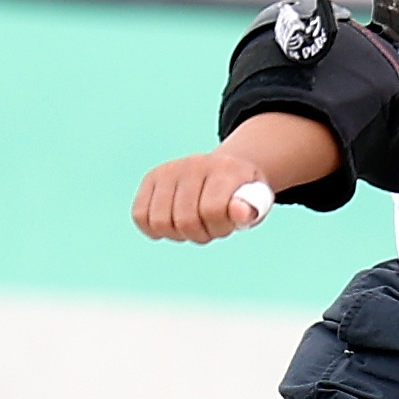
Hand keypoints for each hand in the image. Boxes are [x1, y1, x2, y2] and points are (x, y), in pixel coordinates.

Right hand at [133, 145, 279, 242]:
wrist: (227, 169)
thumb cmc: (243, 194)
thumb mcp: (258, 201)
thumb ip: (252, 208)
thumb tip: (240, 212)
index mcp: (225, 168)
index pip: (212, 210)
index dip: (220, 227)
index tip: (230, 223)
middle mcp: (195, 164)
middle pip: (185, 221)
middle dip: (201, 234)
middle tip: (212, 226)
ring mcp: (170, 170)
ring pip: (160, 222)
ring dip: (178, 234)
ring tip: (194, 223)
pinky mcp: (151, 178)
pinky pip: (140, 215)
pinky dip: (155, 229)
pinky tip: (173, 222)